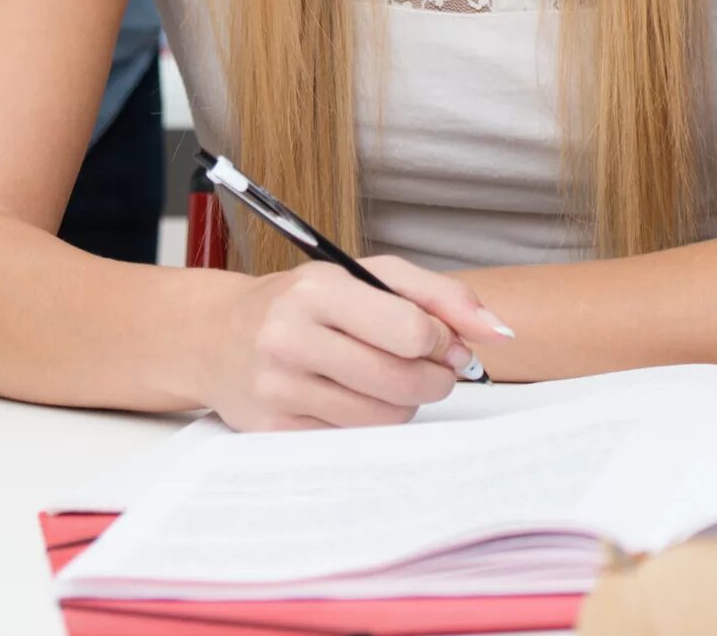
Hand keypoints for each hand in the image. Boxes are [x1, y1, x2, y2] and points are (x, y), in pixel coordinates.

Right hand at [204, 258, 510, 431]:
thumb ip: (439, 296)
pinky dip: (368, 422)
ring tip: (387, 379)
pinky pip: (354, 440)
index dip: (437, 340)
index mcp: (316, 291)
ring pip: (384, 417)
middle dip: (433, 377)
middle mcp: (290, 340)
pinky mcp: (274, 432)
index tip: (434, 338)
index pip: (409, 331)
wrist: (217, 337)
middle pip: (402, 381)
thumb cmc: (304, 303)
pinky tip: (351, 397)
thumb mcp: (366, 276)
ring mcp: (278, 391)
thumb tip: (499, 331)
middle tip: (430, 367)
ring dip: (404, 402)